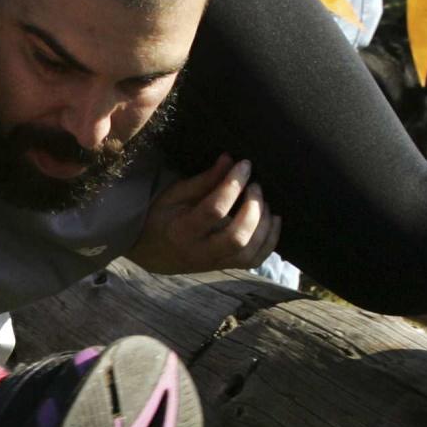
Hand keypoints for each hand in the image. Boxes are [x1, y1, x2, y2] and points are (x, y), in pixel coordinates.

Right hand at [129, 155, 283, 274]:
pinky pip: (255, 261)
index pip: (214, 210)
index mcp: (182, 231)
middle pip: (236, 237)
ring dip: (264, 225)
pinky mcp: (226, 267)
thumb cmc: (162, 218)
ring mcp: (215, 264)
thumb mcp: (174, 195)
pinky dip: (270, 241)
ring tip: (264, 201)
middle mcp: (200, 252)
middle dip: (253, 208)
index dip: (233, 185)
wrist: (153, 253)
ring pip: (249, 253)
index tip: (244, 165)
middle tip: (256, 186)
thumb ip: (203, 181)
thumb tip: (230, 159)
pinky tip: (273, 220)